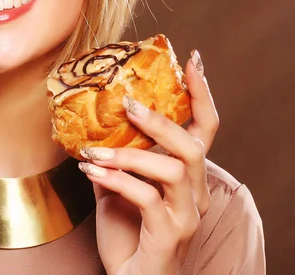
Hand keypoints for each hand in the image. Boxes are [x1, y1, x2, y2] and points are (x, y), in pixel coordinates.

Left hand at [79, 50, 218, 274]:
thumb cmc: (127, 234)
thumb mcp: (116, 188)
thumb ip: (113, 159)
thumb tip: (89, 125)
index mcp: (188, 177)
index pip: (205, 130)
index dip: (202, 94)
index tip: (191, 60)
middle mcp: (195, 194)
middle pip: (192, 145)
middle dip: (160, 120)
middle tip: (129, 104)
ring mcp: (186, 216)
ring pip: (172, 169)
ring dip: (128, 154)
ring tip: (93, 152)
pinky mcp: (169, 234)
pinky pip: (147, 198)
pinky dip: (117, 180)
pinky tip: (90, 173)